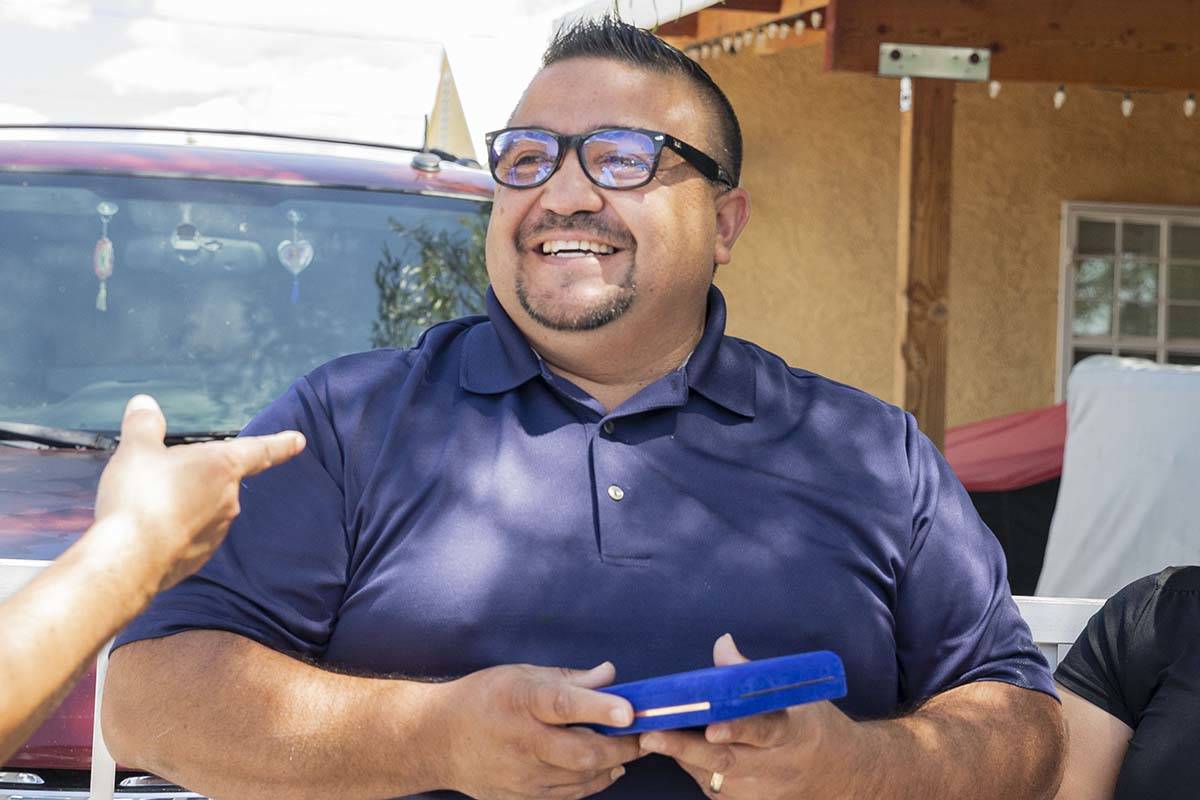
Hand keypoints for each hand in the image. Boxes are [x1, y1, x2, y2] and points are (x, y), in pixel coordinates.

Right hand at [92, 394, 304, 593]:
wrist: (129, 561)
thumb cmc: (140, 499)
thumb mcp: (136, 451)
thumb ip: (144, 425)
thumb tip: (145, 404)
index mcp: (222, 467)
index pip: (260, 450)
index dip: (280, 444)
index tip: (299, 441)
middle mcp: (229, 499)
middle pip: (219, 480)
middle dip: (197, 477)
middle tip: (162, 477)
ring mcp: (217, 532)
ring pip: (204, 509)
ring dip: (184, 504)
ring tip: (147, 505)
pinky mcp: (200, 558)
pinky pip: (190, 536)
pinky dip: (175, 530)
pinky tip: (150, 530)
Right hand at [438, 661, 640, 799]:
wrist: (437, 740)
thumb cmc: (483, 699)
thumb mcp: (521, 675)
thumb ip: (569, 679)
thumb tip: (611, 675)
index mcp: (520, 701)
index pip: (563, 704)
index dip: (599, 707)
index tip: (629, 709)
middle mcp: (521, 742)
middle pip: (582, 752)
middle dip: (622, 746)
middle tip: (645, 734)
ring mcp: (521, 776)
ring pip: (581, 779)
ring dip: (613, 765)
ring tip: (628, 748)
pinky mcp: (521, 798)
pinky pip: (569, 795)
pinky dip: (593, 782)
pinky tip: (605, 768)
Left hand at [639, 634, 854, 798]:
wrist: (842, 775)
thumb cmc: (816, 727)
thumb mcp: (796, 696)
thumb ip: (754, 674)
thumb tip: (722, 644)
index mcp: (795, 734)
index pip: (764, 730)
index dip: (738, 729)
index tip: (712, 727)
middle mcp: (776, 768)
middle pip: (726, 761)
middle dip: (685, 748)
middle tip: (651, 735)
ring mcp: (760, 792)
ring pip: (712, 775)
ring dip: (680, 755)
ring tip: (651, 734)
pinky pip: (710, 786)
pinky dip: (691, 766)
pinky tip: (674, 748)